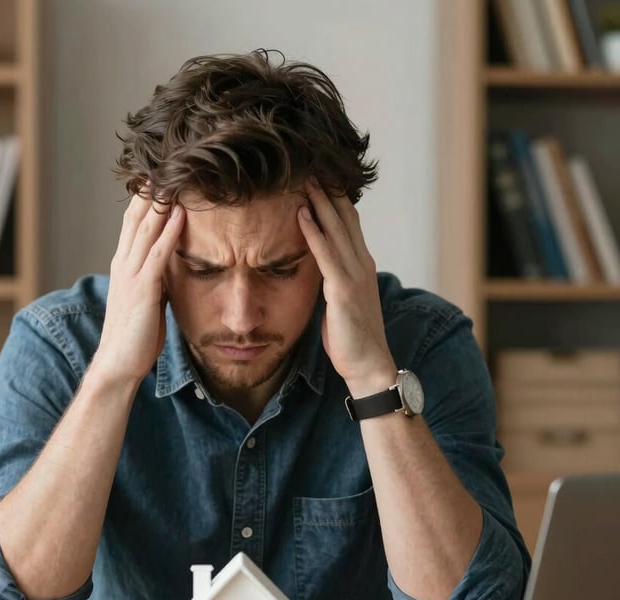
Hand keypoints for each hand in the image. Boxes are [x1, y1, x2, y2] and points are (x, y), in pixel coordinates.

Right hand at [93, 192, 184, 384]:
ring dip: (161, 201)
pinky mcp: (143, 289)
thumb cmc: (135, 337)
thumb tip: (171, 266)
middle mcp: (123, 264)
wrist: (118, 364)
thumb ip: (155, 279)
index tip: (161, 176)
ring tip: (175, 175)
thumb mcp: (147, 300)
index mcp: (124, 266)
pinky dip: (169, 231)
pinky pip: (158, 253)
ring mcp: (131, 274)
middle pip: (136, 217)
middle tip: (167, 161)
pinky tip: (180, 213)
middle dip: (151, 189)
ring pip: (145, 228)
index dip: (146, 198)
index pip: (133, 223)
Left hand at [297, 181, 395, 395]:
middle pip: (343, 215)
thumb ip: (332, 278)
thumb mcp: (340, 300)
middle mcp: (361, 263)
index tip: (316, 172)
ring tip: (302, 175)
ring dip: (319, 200)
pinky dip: (314, 233)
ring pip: (336, 228)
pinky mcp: (344, 291)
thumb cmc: (351, 337)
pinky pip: (326, 256)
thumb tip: (314, 265)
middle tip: (308, 161)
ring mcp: (355, 275)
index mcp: (360, 264)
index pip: (347, 221)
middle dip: (326, 187)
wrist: (369, 366)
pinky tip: (301, 214)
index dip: (333, 195)